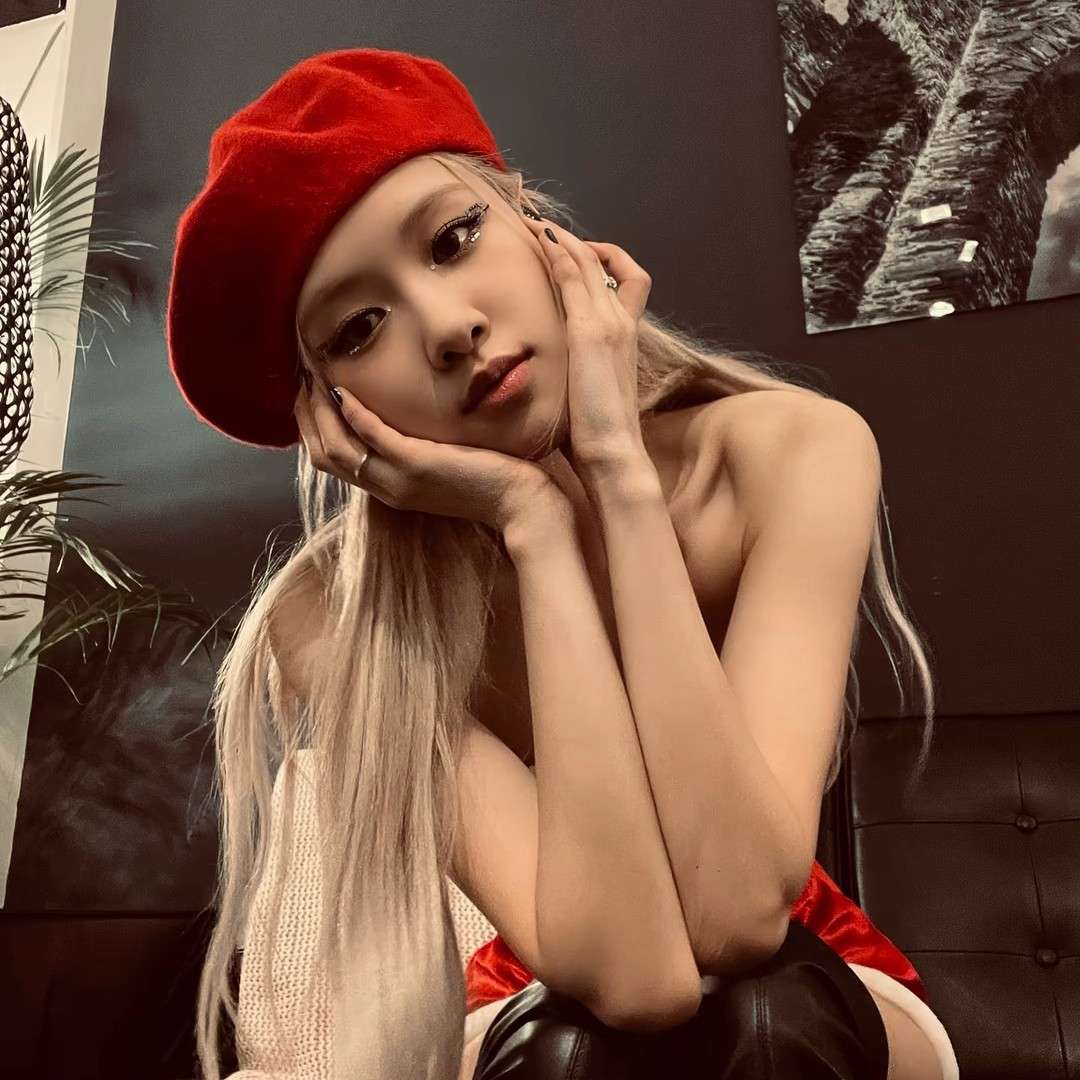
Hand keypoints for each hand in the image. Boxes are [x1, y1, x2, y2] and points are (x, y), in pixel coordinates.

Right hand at [293, 375, 563, 534]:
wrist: (523, 507)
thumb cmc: (493, 483)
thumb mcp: (445, 468)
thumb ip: (418, 452)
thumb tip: (405, 422)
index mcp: (390, 490)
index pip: (332, 463)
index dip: (312, 429)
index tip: (307, 397)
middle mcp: (387, 489)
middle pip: (324, 456)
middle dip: (305, 417)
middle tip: (300, 381)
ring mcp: (400, 479)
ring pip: (338, 448)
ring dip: (320, 410)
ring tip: (313, 378)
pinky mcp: (419, 465)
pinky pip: (374, 436)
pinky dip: (353, 412)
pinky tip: (343, 388)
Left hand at [521, 214, 652, 470]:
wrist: (614, 454)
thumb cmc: (599, 438)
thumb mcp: (590, 398)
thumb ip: (581, 379)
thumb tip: (562, 379)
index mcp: (626, 340)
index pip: (627, 283)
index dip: (603, 262)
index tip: (574, 256)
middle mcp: (623, 324)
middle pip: (606, 262)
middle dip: (575, 241)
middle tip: (545, 229)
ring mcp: (609, 323)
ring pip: (588, 261)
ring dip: (560, 238)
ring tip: (533, 224)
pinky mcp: (590, 330)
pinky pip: (574, 275)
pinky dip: (556, 251)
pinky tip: (536, 240)